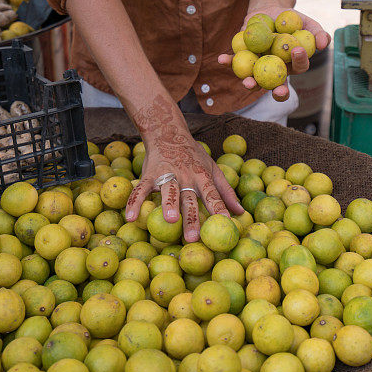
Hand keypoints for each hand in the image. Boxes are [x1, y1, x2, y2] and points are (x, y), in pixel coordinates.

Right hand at [124, 95, 243, 241]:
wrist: (168, 133)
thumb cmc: (193, 157)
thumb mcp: (213, 169)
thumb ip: (225, 192)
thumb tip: (241, 213)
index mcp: (202, 176)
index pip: (213, 195)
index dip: (220, 209)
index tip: (227, 226)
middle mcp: (186, 176)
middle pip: (190, 199)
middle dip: (192, 217)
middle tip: (194, 238)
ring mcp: (167, 174)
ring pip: (168, 191)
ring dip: (169, 205)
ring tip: (171, 220)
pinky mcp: (149, 174)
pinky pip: (140, 189)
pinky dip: (134, 202)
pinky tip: (131, 217)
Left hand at [217, 5, 330, 101]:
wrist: (268, 12)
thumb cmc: (290, 20)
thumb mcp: (306, 22)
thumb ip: (317, 32)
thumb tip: (325, 43)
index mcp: (292, 65)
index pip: (299, 67)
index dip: (299, 62)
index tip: (297, 51)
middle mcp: (275, 71)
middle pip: (277, 84)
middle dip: (276, 90)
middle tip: (276, 89)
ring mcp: (257, 68)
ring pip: (254, 79)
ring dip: (250, 82)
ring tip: (247, 82)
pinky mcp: (241, 60)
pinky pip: (234, 63)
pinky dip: (227, 62)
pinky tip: (221, 59)